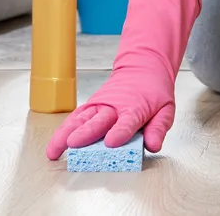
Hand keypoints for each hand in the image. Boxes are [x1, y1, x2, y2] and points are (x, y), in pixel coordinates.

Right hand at [45, 0, 200, 158]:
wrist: (143, 67)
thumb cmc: (153, 91)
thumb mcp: (165, 110)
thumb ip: (159, 128)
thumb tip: (153, 145)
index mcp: (135, 108)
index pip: (127, 122)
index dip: (120, 132)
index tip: (112, 142)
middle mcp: (113, 107)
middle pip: (98, 121)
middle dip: (85, 133)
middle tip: (74, 144)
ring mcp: (99, 106)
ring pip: (80, 119)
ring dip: (66, 134)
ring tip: (54, 150)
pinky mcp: (90, 106)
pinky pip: (74, 118)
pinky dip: (63, 131)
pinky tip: (54, 146)